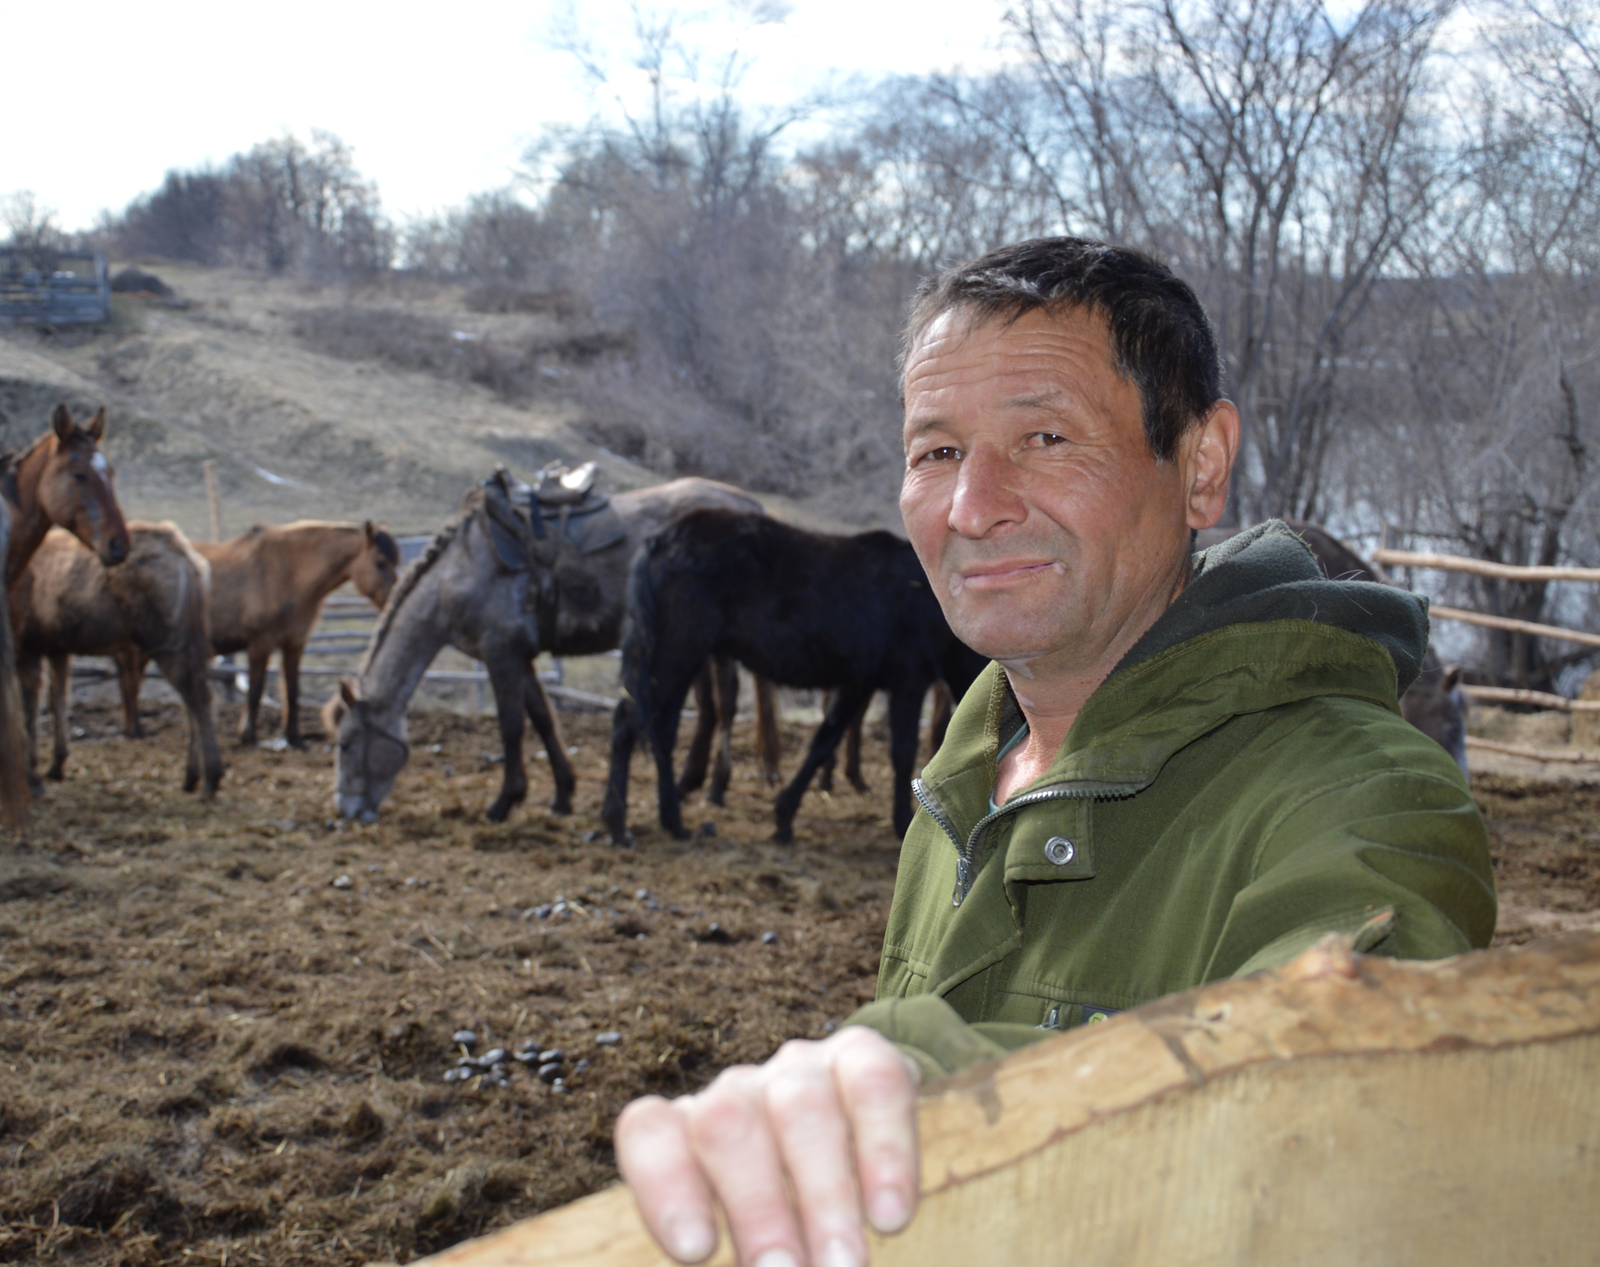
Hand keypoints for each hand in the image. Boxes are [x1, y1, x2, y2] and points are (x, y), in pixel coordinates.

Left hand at [615, 1026, 921, 1266]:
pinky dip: (885, 1151)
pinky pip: (875, 1084)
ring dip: (824, 1194)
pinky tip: (889, 1215)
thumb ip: (749, 1258)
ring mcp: (800, 1069)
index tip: (697, 1253)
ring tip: (841, 1265)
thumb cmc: (783, 1218)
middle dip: (757, 1206)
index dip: (666, 1187)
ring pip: (801, 1107)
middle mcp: (737, 1092)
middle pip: (725, 1124)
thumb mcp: (752, 1241)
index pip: (651, 1133)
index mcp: (687, 1133)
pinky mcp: (863, 1057)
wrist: (857, 1137)